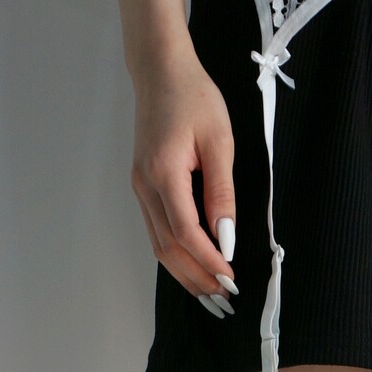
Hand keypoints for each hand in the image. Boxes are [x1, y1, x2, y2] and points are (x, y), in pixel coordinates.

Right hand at [129, 55, 237, 305]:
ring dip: (186, 274)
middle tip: (225, 299)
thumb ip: (223, 192)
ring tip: (212, 295)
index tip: (231, 278)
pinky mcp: (143, 189)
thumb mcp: (220, 141)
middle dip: (197, 278)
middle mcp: (144, 186)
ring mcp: (139, 189)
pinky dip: (176, 257)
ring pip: (159, 247)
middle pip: (168, 249)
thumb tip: (226, 237)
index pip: (185, 232)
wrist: (161, 72)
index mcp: (163, 172)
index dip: (209, 261)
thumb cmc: (194, 98)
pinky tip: (195, 270)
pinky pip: (157, 233)